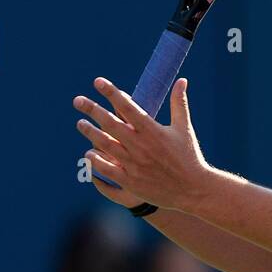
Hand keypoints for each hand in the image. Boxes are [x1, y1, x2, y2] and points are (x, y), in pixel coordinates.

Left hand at [73, 77, 209, 211]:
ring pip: (105, 145)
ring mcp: (134, 164)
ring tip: (80, 123)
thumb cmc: (189, 157)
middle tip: (77, 100)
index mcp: (153, 131)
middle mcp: (141, 146)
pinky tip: (89, 152)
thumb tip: (182, 80)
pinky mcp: (131, 181)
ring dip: (90, 133)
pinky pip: (107, 169)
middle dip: (92, 110)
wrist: (193, 190)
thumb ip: (179, 103)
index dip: (111, 93)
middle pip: (110, 124)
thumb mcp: (184, 128)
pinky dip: (96, 160)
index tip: (98, 81)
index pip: (128, 107)